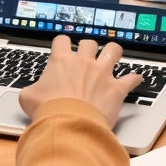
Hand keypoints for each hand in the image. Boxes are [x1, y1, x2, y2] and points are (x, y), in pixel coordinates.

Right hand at [19, 36, 141, 127]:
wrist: (68, 124)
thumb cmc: (48, 111)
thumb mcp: (28, 98)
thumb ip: (30, 90)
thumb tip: (29, 94)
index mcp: (61, 61)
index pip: (62, 40)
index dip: (62, 43)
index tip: (63, 48)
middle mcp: (84, 62)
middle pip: (89, 43)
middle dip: (89, 48)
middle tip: (88, 56)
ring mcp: (102, 73)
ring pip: (113, 50)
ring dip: (114, 52)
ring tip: (113, 54)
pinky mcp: (116, 88)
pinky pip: (131, 78)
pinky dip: (134, 78)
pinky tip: (137, 78)